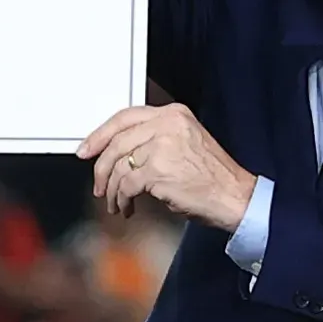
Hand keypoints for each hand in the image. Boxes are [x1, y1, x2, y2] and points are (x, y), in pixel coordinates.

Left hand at [78, 100, 260, 229]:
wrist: (235, 196)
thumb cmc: (212, 176)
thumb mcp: (185, 143)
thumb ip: (153, 140)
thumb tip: (116, 153)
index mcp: (173, 114)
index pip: (125, 117)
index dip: (101, 134)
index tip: (87, 149)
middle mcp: (167, 125)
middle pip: (116, 142)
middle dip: (101, 166)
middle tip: (98, 184)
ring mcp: (162, 146)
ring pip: (118, 166)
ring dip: (112, 189)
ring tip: (116, 201)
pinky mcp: (157, 170)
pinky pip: (126, 186)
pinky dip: (122, 200)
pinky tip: (128, 207)